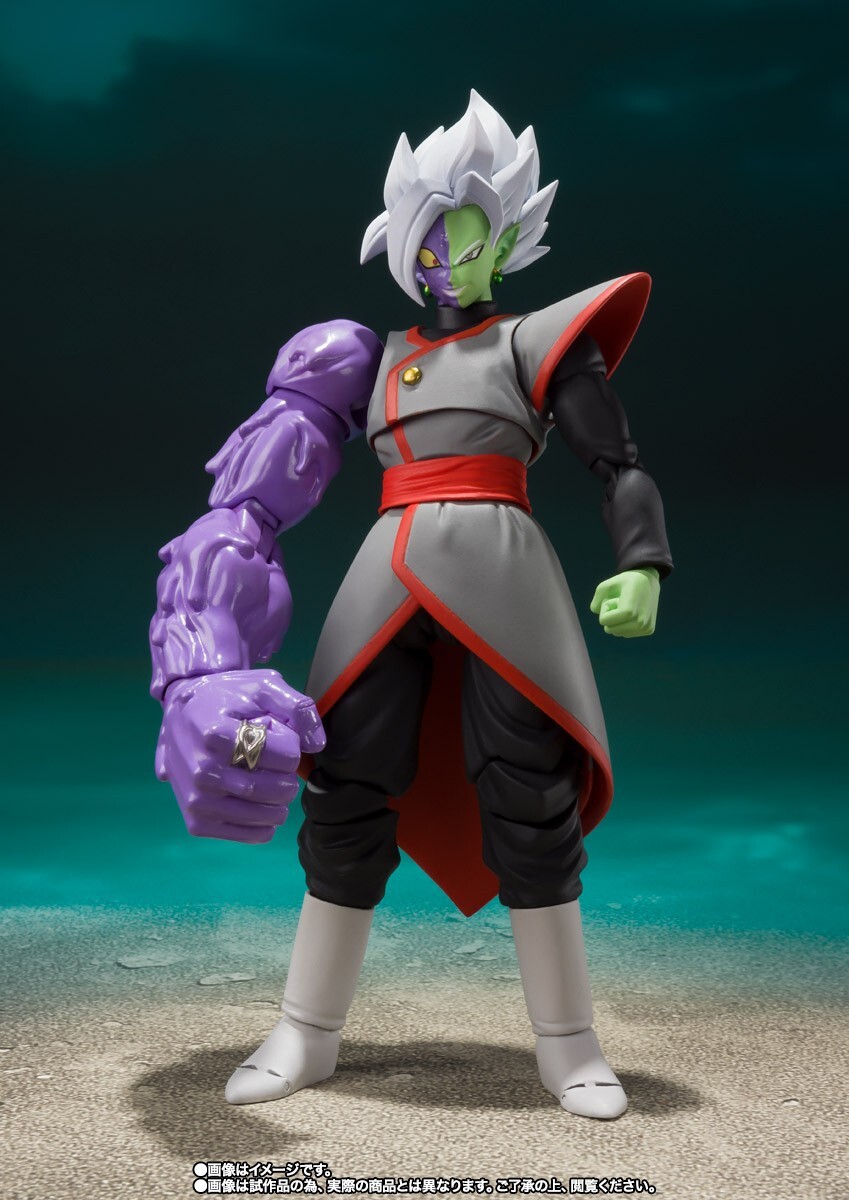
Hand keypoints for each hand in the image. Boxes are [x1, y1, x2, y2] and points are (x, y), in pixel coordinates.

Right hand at [155, 669, 325, 843]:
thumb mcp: (262, 686)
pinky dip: (266, 823)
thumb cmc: (226, 699)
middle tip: (278, 763)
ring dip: (281, 801)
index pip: (285, 757)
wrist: (180, 714)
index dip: (291, 747)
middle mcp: (202, 771)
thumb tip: (317, 744)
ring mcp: (197, 800)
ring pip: (266, 815)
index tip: (276, 737)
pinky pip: (250, 834)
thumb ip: (296, 707)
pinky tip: (262, 805)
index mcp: (216, 735)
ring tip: (271, 782)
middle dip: (289, 775)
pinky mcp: (196, 821)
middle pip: (276, 788)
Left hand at [590, 568, 659, 637]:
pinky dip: (626, 625)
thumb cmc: (626, 581)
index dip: (605, 608)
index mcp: (629, 612)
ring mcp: (645, 628)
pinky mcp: (649, 630)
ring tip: (629, 607)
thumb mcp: (606, 586)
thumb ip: (596, 600)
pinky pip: (627, 633)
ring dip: (619, 621)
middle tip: (621, 603)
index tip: (615, 598)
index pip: (604, 621)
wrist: (649, 581)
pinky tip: (634, 612)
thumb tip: (596, 612)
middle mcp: (639, 623)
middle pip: (610, 630)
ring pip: (619, 633)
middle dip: (611, 616)